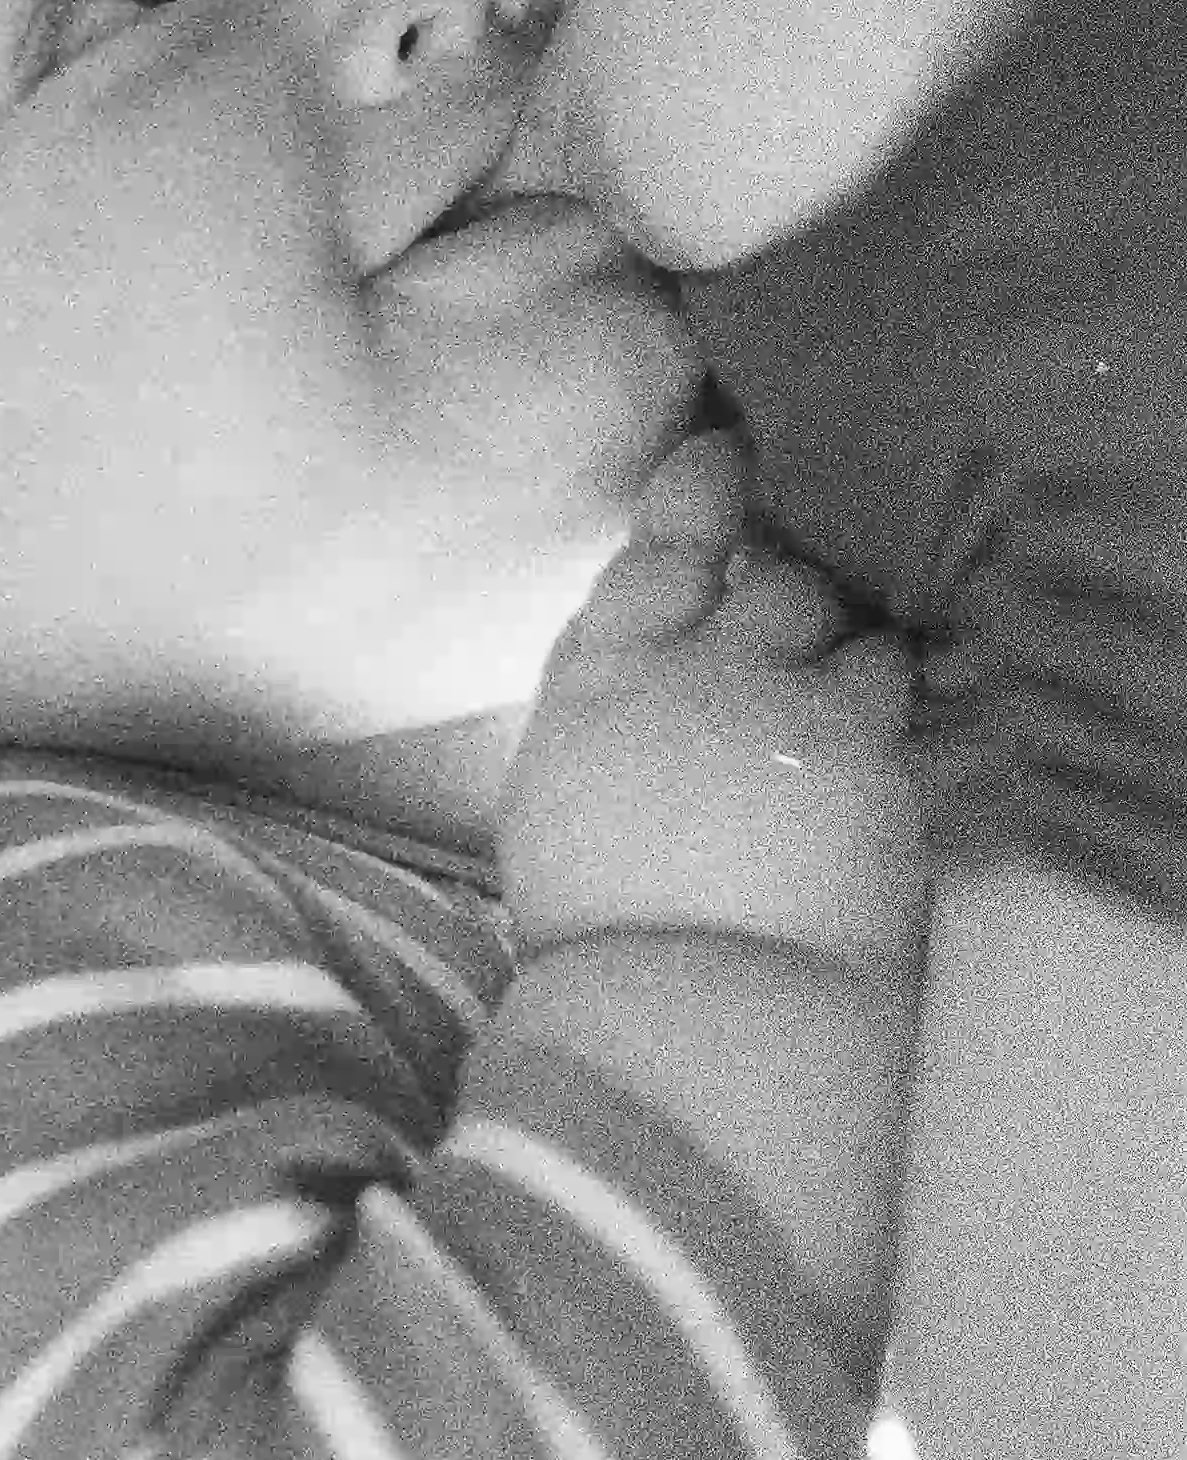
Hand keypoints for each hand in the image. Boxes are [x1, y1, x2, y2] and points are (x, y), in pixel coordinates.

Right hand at [499, 443, 924, 971]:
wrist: (691, 1006)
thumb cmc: (601, 924)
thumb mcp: (556, 789)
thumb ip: (602, 705)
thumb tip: (637, 669)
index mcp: (602, 678)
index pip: (659, 547)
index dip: (699, 489)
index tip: (725, 454)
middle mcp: (699, 667)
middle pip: (774, 575)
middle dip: (795, 584)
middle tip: (803, 607)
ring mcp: (792, 703)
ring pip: (849, 623)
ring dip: (853, 640)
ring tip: (852, 676)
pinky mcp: (871, 755)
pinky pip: (903, 685)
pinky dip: (900, 692)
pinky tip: (897, 711)